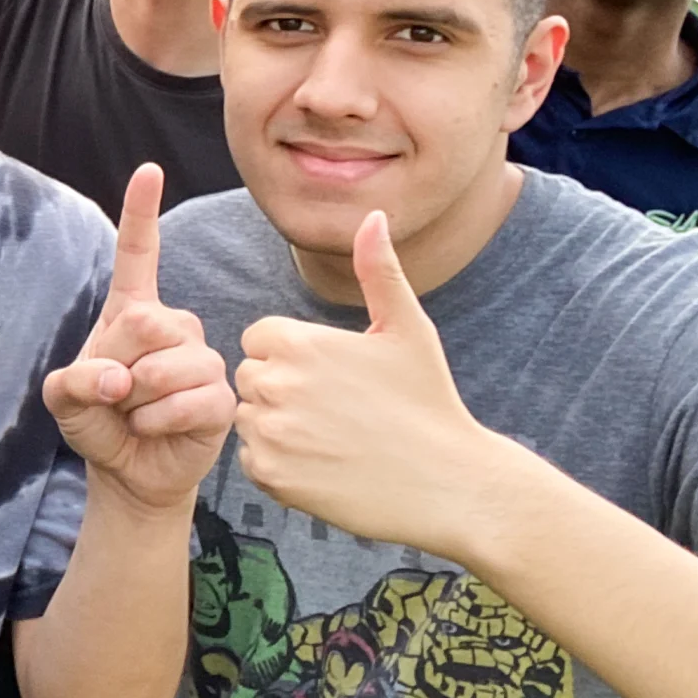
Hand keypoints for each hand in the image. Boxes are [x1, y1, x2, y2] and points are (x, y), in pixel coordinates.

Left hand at [44, 164, 235, 510]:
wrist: (128, 471)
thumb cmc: (99, 423)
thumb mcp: (64, 400)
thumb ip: (73, 382)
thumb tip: (119, 379)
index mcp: (132, 312)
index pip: (138, 255)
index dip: (142, 213)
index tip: (149, 172)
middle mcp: (173, 326)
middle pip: (145, 321)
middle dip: (116, 365)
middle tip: (115, 394)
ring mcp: (202, 359)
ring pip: (165, 366)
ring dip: (136, 401)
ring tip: (136, 413)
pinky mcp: (221, 396)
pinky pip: (188, 400)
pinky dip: (158, 421)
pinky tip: (156, 428)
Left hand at [233, 211, 511, 556]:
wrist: (447, 482)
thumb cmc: (428, 401)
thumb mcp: (408, 328)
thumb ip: (379, 270)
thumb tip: (374, 216)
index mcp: (297, 342)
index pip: (259, 339)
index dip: (293, 356)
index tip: (332, 375)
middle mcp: (274, 384)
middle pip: (250, 378)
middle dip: (282, 390)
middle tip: (336, 409)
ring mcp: (269, 432)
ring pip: (250, 420)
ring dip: (279, 428)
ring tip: (333, 437)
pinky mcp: (270, 475)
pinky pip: (253, 461)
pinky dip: (280, 466)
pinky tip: (325, 467)